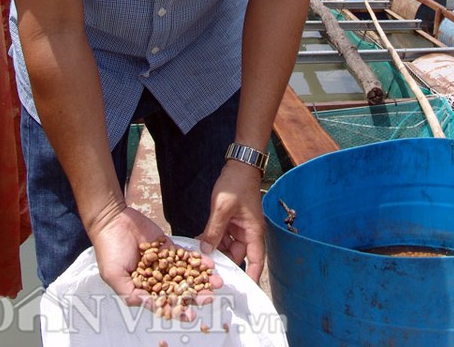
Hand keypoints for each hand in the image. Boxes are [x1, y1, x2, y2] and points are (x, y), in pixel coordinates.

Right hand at [88, 204, 222, 319]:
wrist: (113, 221)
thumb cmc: (109, 251)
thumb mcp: (115, 276)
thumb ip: (132, 293)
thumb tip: (151, 306)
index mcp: (143, 290)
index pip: (162, 303)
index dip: (176, 310)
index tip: (190, 315)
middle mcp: (155, 278)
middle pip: (179, 290)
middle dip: (195, 295)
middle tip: (210, 298)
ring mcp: (163, 262)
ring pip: (185, 274)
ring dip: (201, 279)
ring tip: (217, 282)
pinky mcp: (168, 247)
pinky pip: (185, 256)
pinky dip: (197, 260)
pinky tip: (209, 264)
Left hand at [200, 160, 264, 282]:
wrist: (239, 164)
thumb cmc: (236, 183)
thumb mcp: (222, 207)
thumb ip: (214, 230)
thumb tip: (205, 251)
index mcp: (254, 232)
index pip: (256, 261)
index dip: (251, 277)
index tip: (241, 290)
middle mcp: (248, 232)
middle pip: (237, 256)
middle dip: (222, 263)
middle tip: (205, 273)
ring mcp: (239, 227)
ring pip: (227, 247)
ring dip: (214, 251)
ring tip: (197, 257)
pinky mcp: (231, 222)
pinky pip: (221, 236)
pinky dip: (212, 240)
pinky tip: (198, 242)